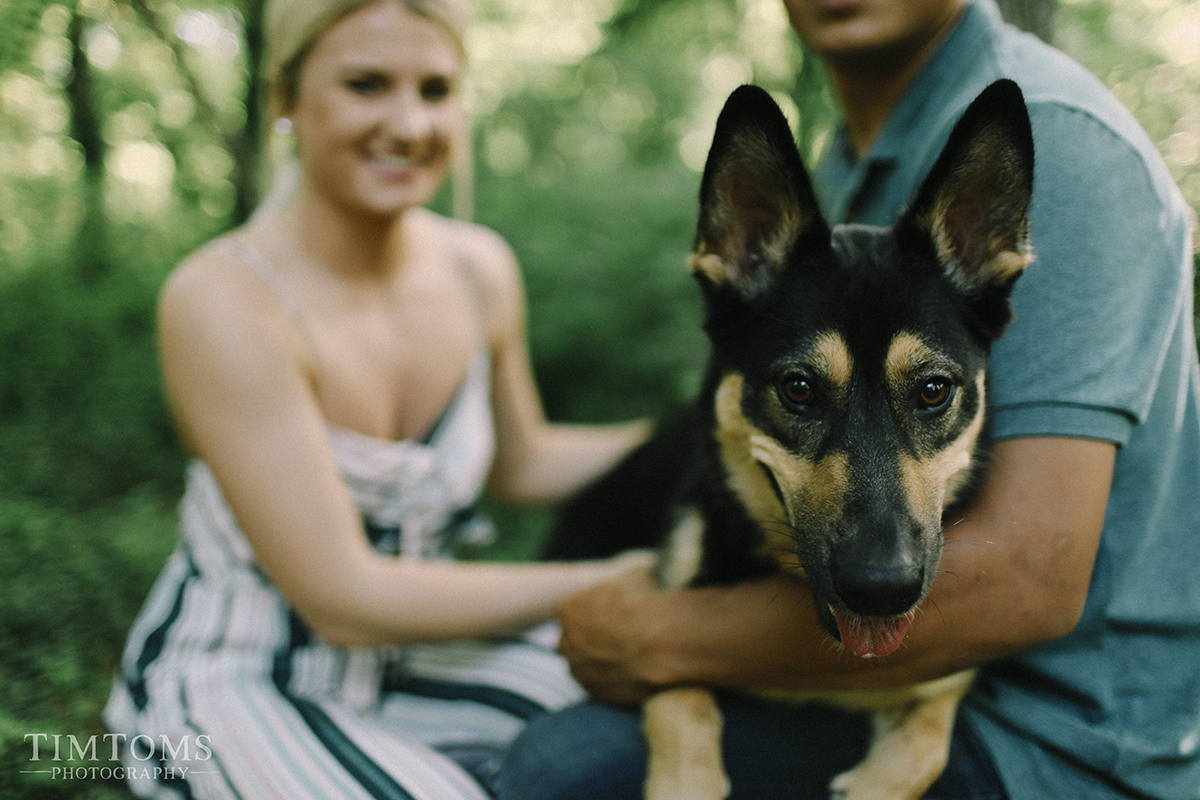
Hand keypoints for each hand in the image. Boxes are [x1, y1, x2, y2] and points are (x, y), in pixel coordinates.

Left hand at [557, 566, 663, 705]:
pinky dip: (613, 680)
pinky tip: (636, 671)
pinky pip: (600, 686)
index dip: (594, 613)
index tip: (615, 615)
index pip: (572, 612)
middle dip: (592, 639)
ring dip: (601, 662)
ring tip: (633, 655)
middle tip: (622, 636)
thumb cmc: (649, 603)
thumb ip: (624, 582)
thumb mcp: (635, 576)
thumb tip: (637, 578)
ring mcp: (579, 670)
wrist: (664, 641)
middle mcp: (566, 641)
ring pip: (584, 666)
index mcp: (568, 609)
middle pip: (574, 641)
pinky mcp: (596, 693)